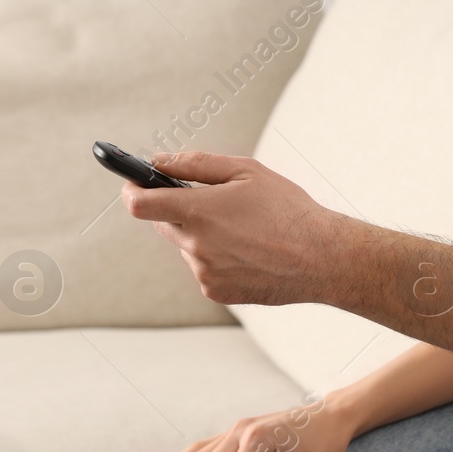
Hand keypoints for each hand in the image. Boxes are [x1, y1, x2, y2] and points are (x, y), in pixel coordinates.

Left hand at [121, 151, 350, 305]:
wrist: (321, 258)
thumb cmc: (289, 210)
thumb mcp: (247, 171)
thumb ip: (196, 163)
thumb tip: (158, 161)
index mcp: (200, 210)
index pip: (139, 204)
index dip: (131, 190)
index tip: (133, 183)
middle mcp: (196, 244)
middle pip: (163, 224)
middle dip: (178, 210)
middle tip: (213, 203)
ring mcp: (204, 271)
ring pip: (187, 246)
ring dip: (203, 235)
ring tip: (244, 231)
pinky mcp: (215, 291)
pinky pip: (204, 268)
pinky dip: (218, 258)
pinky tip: (249, 251)